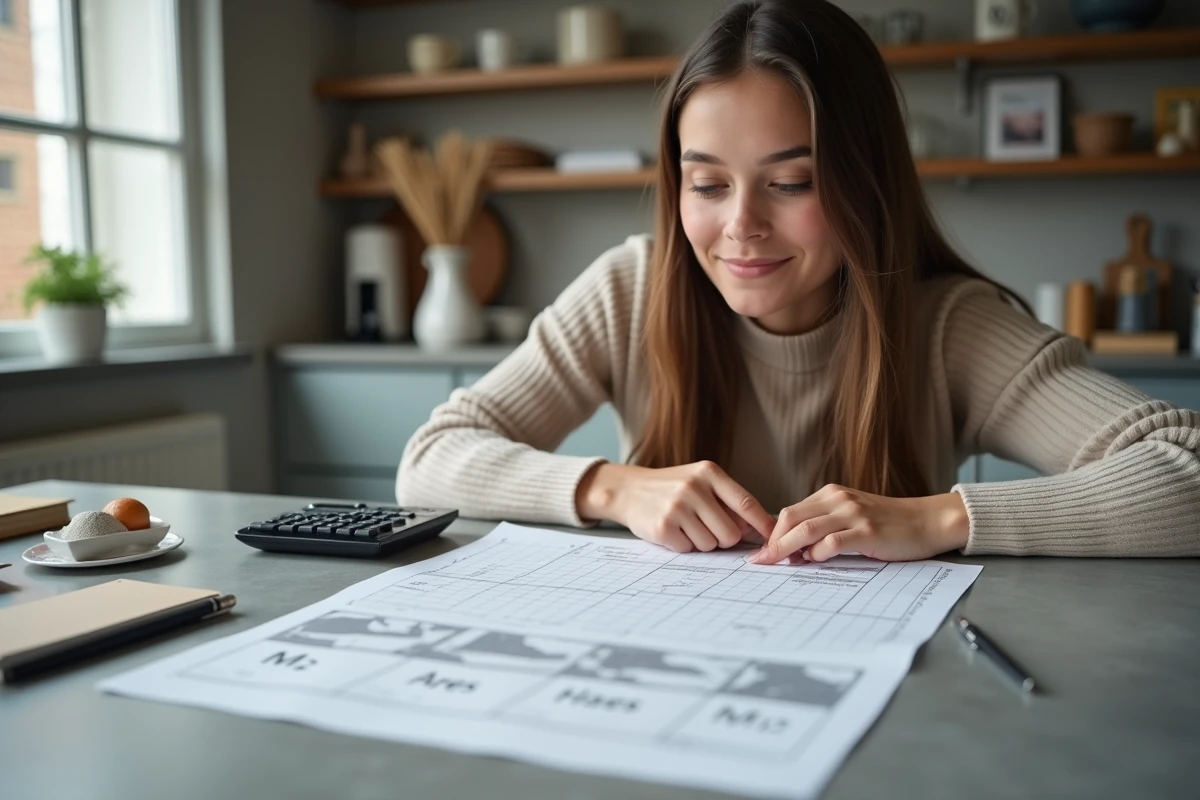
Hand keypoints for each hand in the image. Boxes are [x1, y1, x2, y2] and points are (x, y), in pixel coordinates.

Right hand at [576, 461, 775, 552]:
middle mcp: (694, 488)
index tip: (774, 539)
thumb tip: (762, 529)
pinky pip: (688, 550)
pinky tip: (672, 531)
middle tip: (706, 527)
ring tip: (685, 525)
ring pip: (710, 545)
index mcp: (709, 473)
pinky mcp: (663, 527)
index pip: (747, 504)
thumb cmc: (671, 488)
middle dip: (723, 538)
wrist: (627, 489)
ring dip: (701, 542)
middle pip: (731, 533)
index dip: (763, 525)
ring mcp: (677, 507)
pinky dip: (683, 546)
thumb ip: (728, 502)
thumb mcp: (699, 482)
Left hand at [748, 484, 969, 563]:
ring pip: (806, 529)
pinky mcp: (867, 531)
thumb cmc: (888, 524)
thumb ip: (824, 526)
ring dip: (787, 549)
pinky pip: (832, 541)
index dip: (772, 534)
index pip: (789, 512)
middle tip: (763, 562)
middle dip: (773, 541)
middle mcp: (838, 499)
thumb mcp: (851, 516)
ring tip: (779, 564)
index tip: (762, 554)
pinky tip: (815, 561)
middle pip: (791, 518)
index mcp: (831, 494)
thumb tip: (794, 549)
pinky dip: (817, 554)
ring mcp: (853, 514)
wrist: (928, 521)